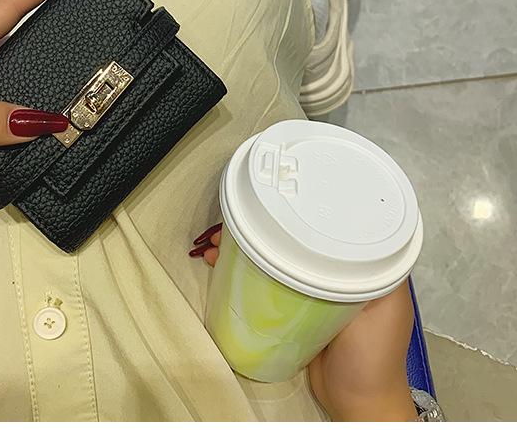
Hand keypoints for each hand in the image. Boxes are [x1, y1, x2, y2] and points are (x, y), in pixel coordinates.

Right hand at [191, 224, 417, 421]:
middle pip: (295, 240)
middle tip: (231, 226)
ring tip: (217, 245)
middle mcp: (335, 274)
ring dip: (248, 249)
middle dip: (263, 229)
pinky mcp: (294, 311)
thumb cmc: (373, 355)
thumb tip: (365, 227)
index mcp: (362, 267)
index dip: (302, 212)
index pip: (330, 228)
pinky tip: (223, 267)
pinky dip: (247, 274)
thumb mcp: (385, 307)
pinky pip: (269, 285)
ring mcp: (311, 293)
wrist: (355, 403)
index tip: (276, 201)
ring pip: (277, 259)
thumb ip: (378, 272)